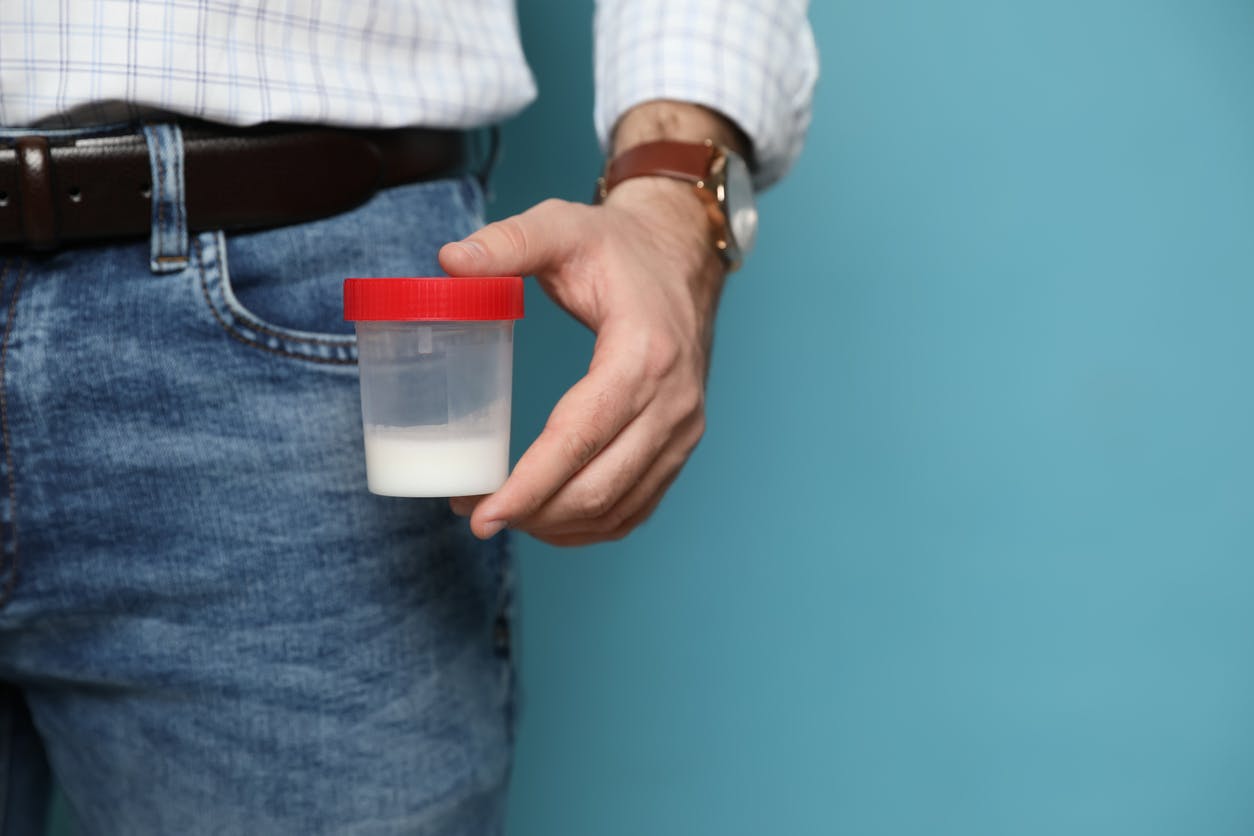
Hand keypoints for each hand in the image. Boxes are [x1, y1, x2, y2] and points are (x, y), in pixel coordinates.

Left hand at [439, 176, 726, 545]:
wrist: (681, 257)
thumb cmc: (617, 247)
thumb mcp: (562, 226)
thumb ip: (507, 242)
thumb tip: (447, 261)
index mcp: (643, 354)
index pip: (582, 437)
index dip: (531, 484)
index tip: (482, 512)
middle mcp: (673, 402)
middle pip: (599, 487)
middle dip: (532, 514)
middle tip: (473, 515)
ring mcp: (683, 430)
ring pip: (618, 509)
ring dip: (556, 526)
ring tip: (501, 516)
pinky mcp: (680, 446)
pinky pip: (636, 507)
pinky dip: (589, 526)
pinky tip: (547, 519)